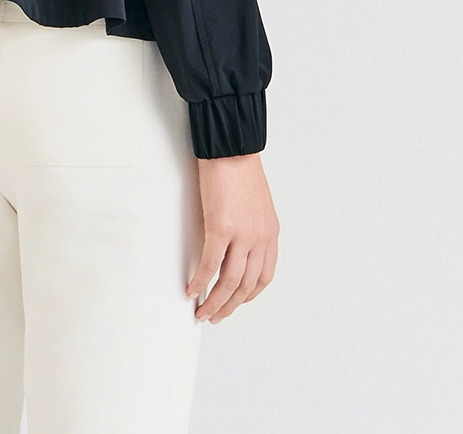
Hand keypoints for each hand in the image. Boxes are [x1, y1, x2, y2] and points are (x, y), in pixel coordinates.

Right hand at [186, 152, 277, 322]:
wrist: (232, 147)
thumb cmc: (239, 167)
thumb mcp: (255, 203)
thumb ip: (250, 226)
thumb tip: (234, 245)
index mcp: (270, 232)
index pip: (264, 276)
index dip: (248, 295)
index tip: (235, 302)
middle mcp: (260, 238)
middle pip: (246, 285)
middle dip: (229, 306)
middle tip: (215, 316)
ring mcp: (242, 234)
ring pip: (229, 282)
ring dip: (215, 302)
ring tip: (202, 312)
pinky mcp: (221, 227)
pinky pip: (210, 265)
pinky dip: (200, 281)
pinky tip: (191, 289)